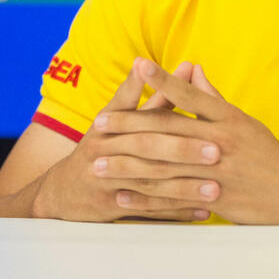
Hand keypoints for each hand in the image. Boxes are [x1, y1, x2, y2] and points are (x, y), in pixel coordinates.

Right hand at [30, 62, 221, 221]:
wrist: (62, 189)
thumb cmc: (100, 146)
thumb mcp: (118, 116)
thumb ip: (155, 93)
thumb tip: (189, 65)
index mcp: (110, 121)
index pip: (140, 107)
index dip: (167, 97)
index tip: (196, 96)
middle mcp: (105, 148)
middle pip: (147, 147)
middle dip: (183, 149)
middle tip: (216, 151)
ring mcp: (106, 179)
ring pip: (150, 183)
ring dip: (184, 187)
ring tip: (215, 189)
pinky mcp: (110, 206)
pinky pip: (147, 211)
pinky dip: (175, 213)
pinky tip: (201, 212)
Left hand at [94, 58, 278, 223]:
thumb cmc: (268, 154)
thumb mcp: (244, 121)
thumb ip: (214, 99)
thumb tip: (194, 71)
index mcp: (227, 119)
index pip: (190, 94)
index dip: (163, 79)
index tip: (138, 65)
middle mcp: (220, 142)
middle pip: (168, 130)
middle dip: (130, 126)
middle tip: (99, 123)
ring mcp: (215, 172)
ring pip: (163, 167)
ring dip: (127, 165)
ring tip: (98, 162)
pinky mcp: (213, 199)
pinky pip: (172, 198)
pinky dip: (145, 198)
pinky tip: (122, 195)